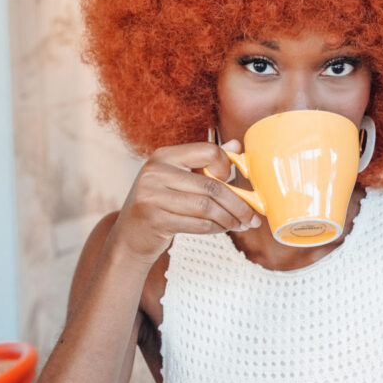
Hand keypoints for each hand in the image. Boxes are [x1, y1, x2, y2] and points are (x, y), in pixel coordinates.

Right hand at [108, 140, 260, 263]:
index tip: (235, 180)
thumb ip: (205, 162)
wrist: (130, 236)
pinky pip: (198, 224)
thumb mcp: (178, 179)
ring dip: (229, 218)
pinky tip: (221, 229)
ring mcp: (152, 196)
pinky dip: (216, 228)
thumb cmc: (160, 204)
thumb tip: (236, 146)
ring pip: (207, 207)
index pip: (208, 151)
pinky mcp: (155, 220)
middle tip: (252, 216)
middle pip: (211, 185)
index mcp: (163, 156)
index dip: (227, 166)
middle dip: (238, 203)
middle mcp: (155, 172)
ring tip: (240, 224)